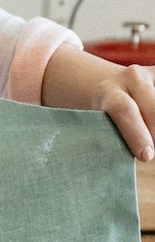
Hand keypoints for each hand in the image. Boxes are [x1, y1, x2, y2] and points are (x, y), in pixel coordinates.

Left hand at [40, 41, 154, 160]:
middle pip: (152, 108)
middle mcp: (131, 76)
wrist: (107, 87)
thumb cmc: (100, 119)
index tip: (145, 155)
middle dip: (154, 132)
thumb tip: (115, 168)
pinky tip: (154, 128)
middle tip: (150, 152)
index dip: (136, 134)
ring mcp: (150, 73)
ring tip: (152, 140)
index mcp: (106, 91)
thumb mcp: (92, 127)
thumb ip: (98, 138)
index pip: (123, 109)